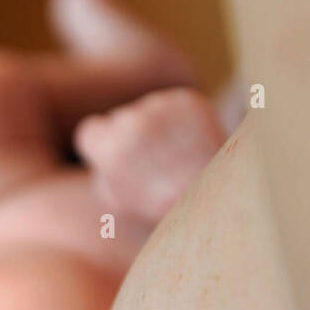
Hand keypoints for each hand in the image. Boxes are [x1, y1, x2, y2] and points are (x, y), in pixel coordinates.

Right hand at [76, 87, 224, 225]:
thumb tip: (100, 158)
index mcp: (110, 147)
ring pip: (149, 110)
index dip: (101, 146)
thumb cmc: (165, 209)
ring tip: (177, 158)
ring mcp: (162, 106)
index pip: (90, 131)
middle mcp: (133, 119)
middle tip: (153, 164)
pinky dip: (180, 121)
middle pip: (120, 119)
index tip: (116, 159)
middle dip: (131, 137)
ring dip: (157, 127)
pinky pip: (174, 106)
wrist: (219, 197)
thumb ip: (102, 174)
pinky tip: (190, 145)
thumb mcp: (119, 204)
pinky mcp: (188, 100)